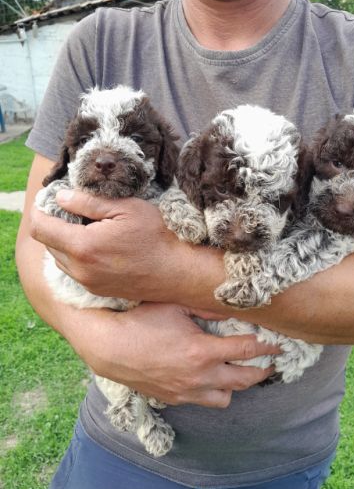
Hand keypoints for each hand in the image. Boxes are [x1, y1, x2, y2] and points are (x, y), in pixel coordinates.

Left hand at [30, 189, 186, 301]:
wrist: (177, 272)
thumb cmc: (156, 236)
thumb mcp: (125, 208)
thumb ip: (88, 202)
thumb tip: (61, 197)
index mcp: (83, 246)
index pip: (40, 228)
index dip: (40, 211)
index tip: (50, 201)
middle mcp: (80, 269)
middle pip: (48, 244)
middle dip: (55, 225)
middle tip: (73, 211)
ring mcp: (88, 282)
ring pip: (61, 259)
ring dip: (67, 243)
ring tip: (88, 229)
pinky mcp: (97, 291)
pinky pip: (75, 271)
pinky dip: (79, 257)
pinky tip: (99, 246)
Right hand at [71, 302, 278, 407]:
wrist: (109, 347)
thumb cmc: (142, 321)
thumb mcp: (176, 306)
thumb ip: (208, 308)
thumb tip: (232, 307)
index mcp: (203, 351)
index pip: (248, 350)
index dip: (267, 346)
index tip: (278, 343)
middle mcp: (200, 377)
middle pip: (245, 379)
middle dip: (262, 371)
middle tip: (269, 363)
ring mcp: (187, 392)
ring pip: (226, 398)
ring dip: (236, 385)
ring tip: (238, 372)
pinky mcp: (175, 399)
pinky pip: (204, 402)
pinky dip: (213, 392)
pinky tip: (210, 379)